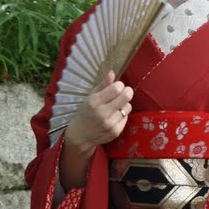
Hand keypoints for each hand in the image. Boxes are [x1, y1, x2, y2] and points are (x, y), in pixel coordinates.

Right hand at [59, 71, 132, 188]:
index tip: (116, 86)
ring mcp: (110, 124)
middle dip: (127, 91)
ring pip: (128, 107)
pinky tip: (114, 116)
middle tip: (124, 92)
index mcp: (94, 102)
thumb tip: (113, 73)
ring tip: (115, 106)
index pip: (116, 88)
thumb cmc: (86, 113)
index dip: (119, 85)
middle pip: (126, 96)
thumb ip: (102, 85)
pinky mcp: (116, 132)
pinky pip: (126, 117)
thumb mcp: (90, 97)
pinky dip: (122, 115)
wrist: (81, 136)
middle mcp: (102, 113)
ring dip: (124, 104)